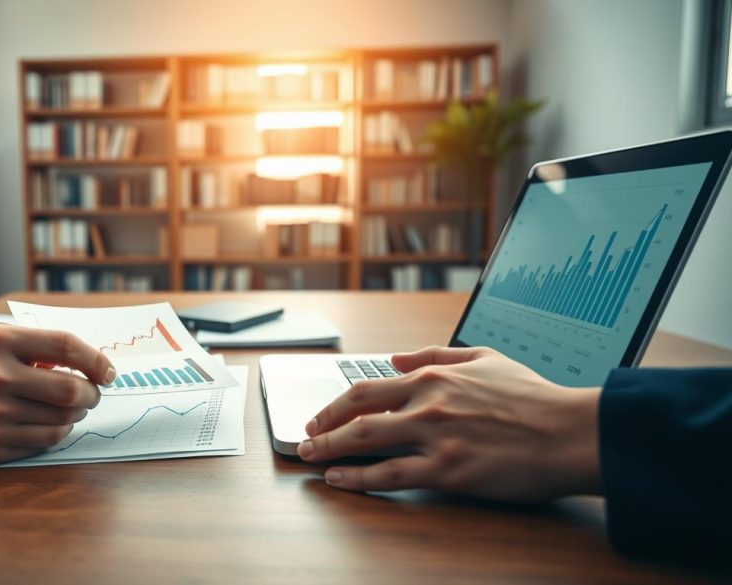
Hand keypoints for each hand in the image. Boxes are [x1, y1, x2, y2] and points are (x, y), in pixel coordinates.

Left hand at [297, 346, 601, 501]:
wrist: (572, 433)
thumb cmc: (534, 398)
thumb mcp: (484, 358)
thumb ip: (435, 356)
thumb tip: (396, 358)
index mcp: (434, 376)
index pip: (368, 386)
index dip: (336, 403)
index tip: (320, 415)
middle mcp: (427, 403)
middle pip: (357, 413)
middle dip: (323, 427)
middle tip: (305, 438)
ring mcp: (436, 437)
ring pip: (367, 442)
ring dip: (330, 451)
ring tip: (310, 459)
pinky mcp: (449, 471)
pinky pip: (392, 475)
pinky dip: (359, 478)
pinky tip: (340, 480)